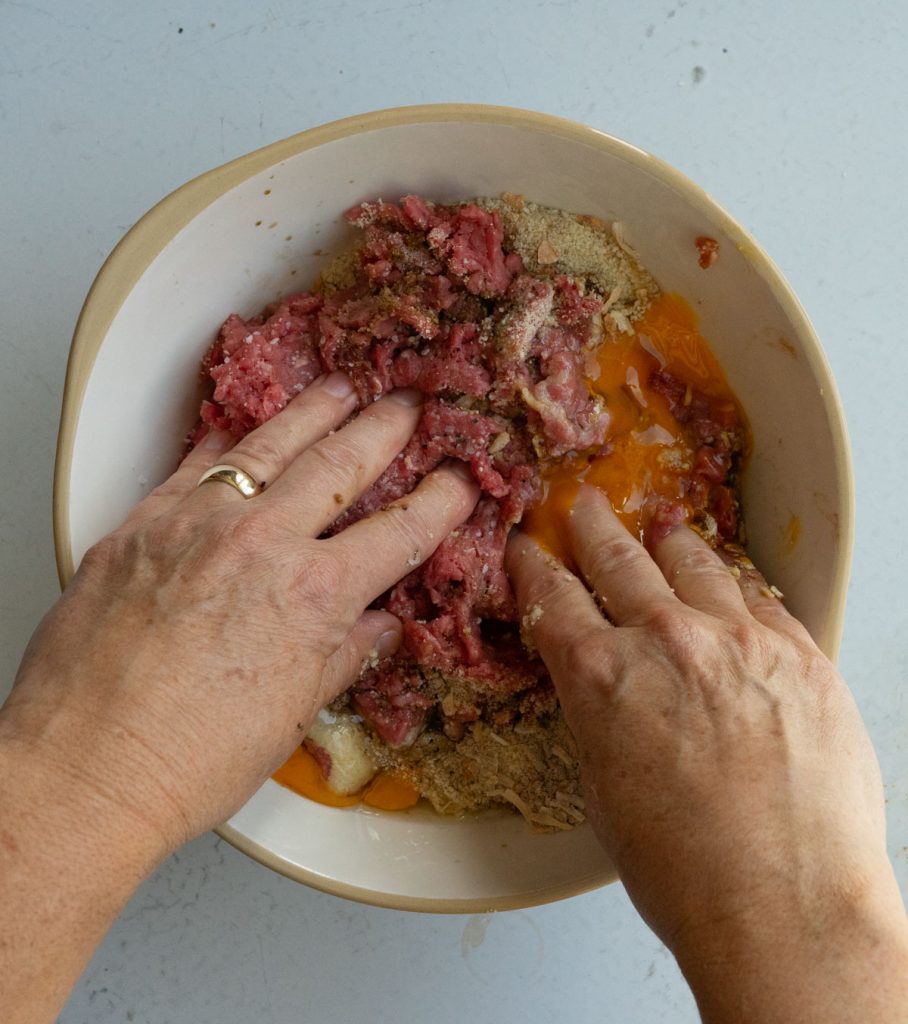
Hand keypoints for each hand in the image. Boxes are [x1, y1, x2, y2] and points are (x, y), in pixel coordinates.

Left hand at [4, 372, 477, 855]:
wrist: (85, 771)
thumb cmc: (189, 760)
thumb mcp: (292, 714)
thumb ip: (342, 654)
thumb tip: (377, 626)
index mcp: (314, 595)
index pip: (398, 533)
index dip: (439, 502)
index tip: (456, 483)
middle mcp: (262, 543)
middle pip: (342, 464)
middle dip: (385, 428)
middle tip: (407, 404)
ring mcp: (198, 524)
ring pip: (270, 445)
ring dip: (313, 410)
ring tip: (340, 387)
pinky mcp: (141, 523)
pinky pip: (192, 465)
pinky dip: (224, 441)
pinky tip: (240, 428)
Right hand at [507, 484, 907, 1022]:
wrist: (785, 903)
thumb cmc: (685, 869)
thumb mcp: (605, 789)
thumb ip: (601, 717)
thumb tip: (610, 692)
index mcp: (601, 676)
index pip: (554, 598)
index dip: (535, 566)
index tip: (531, 548)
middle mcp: (664, 639)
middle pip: (617, 559)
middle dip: (594, 527)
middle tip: (585, 505)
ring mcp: (738, 639)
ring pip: (694, 562)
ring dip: (669, 542)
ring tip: (663, 528)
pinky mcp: (799, 652)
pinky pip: (761, 597)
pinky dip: (736, 586)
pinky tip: (731, 582)